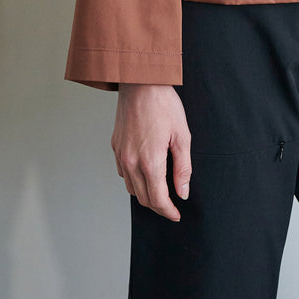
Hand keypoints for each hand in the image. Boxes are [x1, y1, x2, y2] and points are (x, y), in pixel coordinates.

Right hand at [112, 83, 191, 220]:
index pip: (157, 199)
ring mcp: (120, 155)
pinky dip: (134, 180)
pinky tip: (145, 174)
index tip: (177, 214)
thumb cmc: (163, 105)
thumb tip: (182, 192)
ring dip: (145, 195)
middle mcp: (131, 162)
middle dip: (158, 206)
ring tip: (160, 192)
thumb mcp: (182, 136)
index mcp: (150, 162)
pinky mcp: (115, 146)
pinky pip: (124, 173)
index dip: (168, 211)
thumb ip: (183, 168)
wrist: (140, 83)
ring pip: (131, 188)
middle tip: (171, 206)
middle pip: (143, 198)